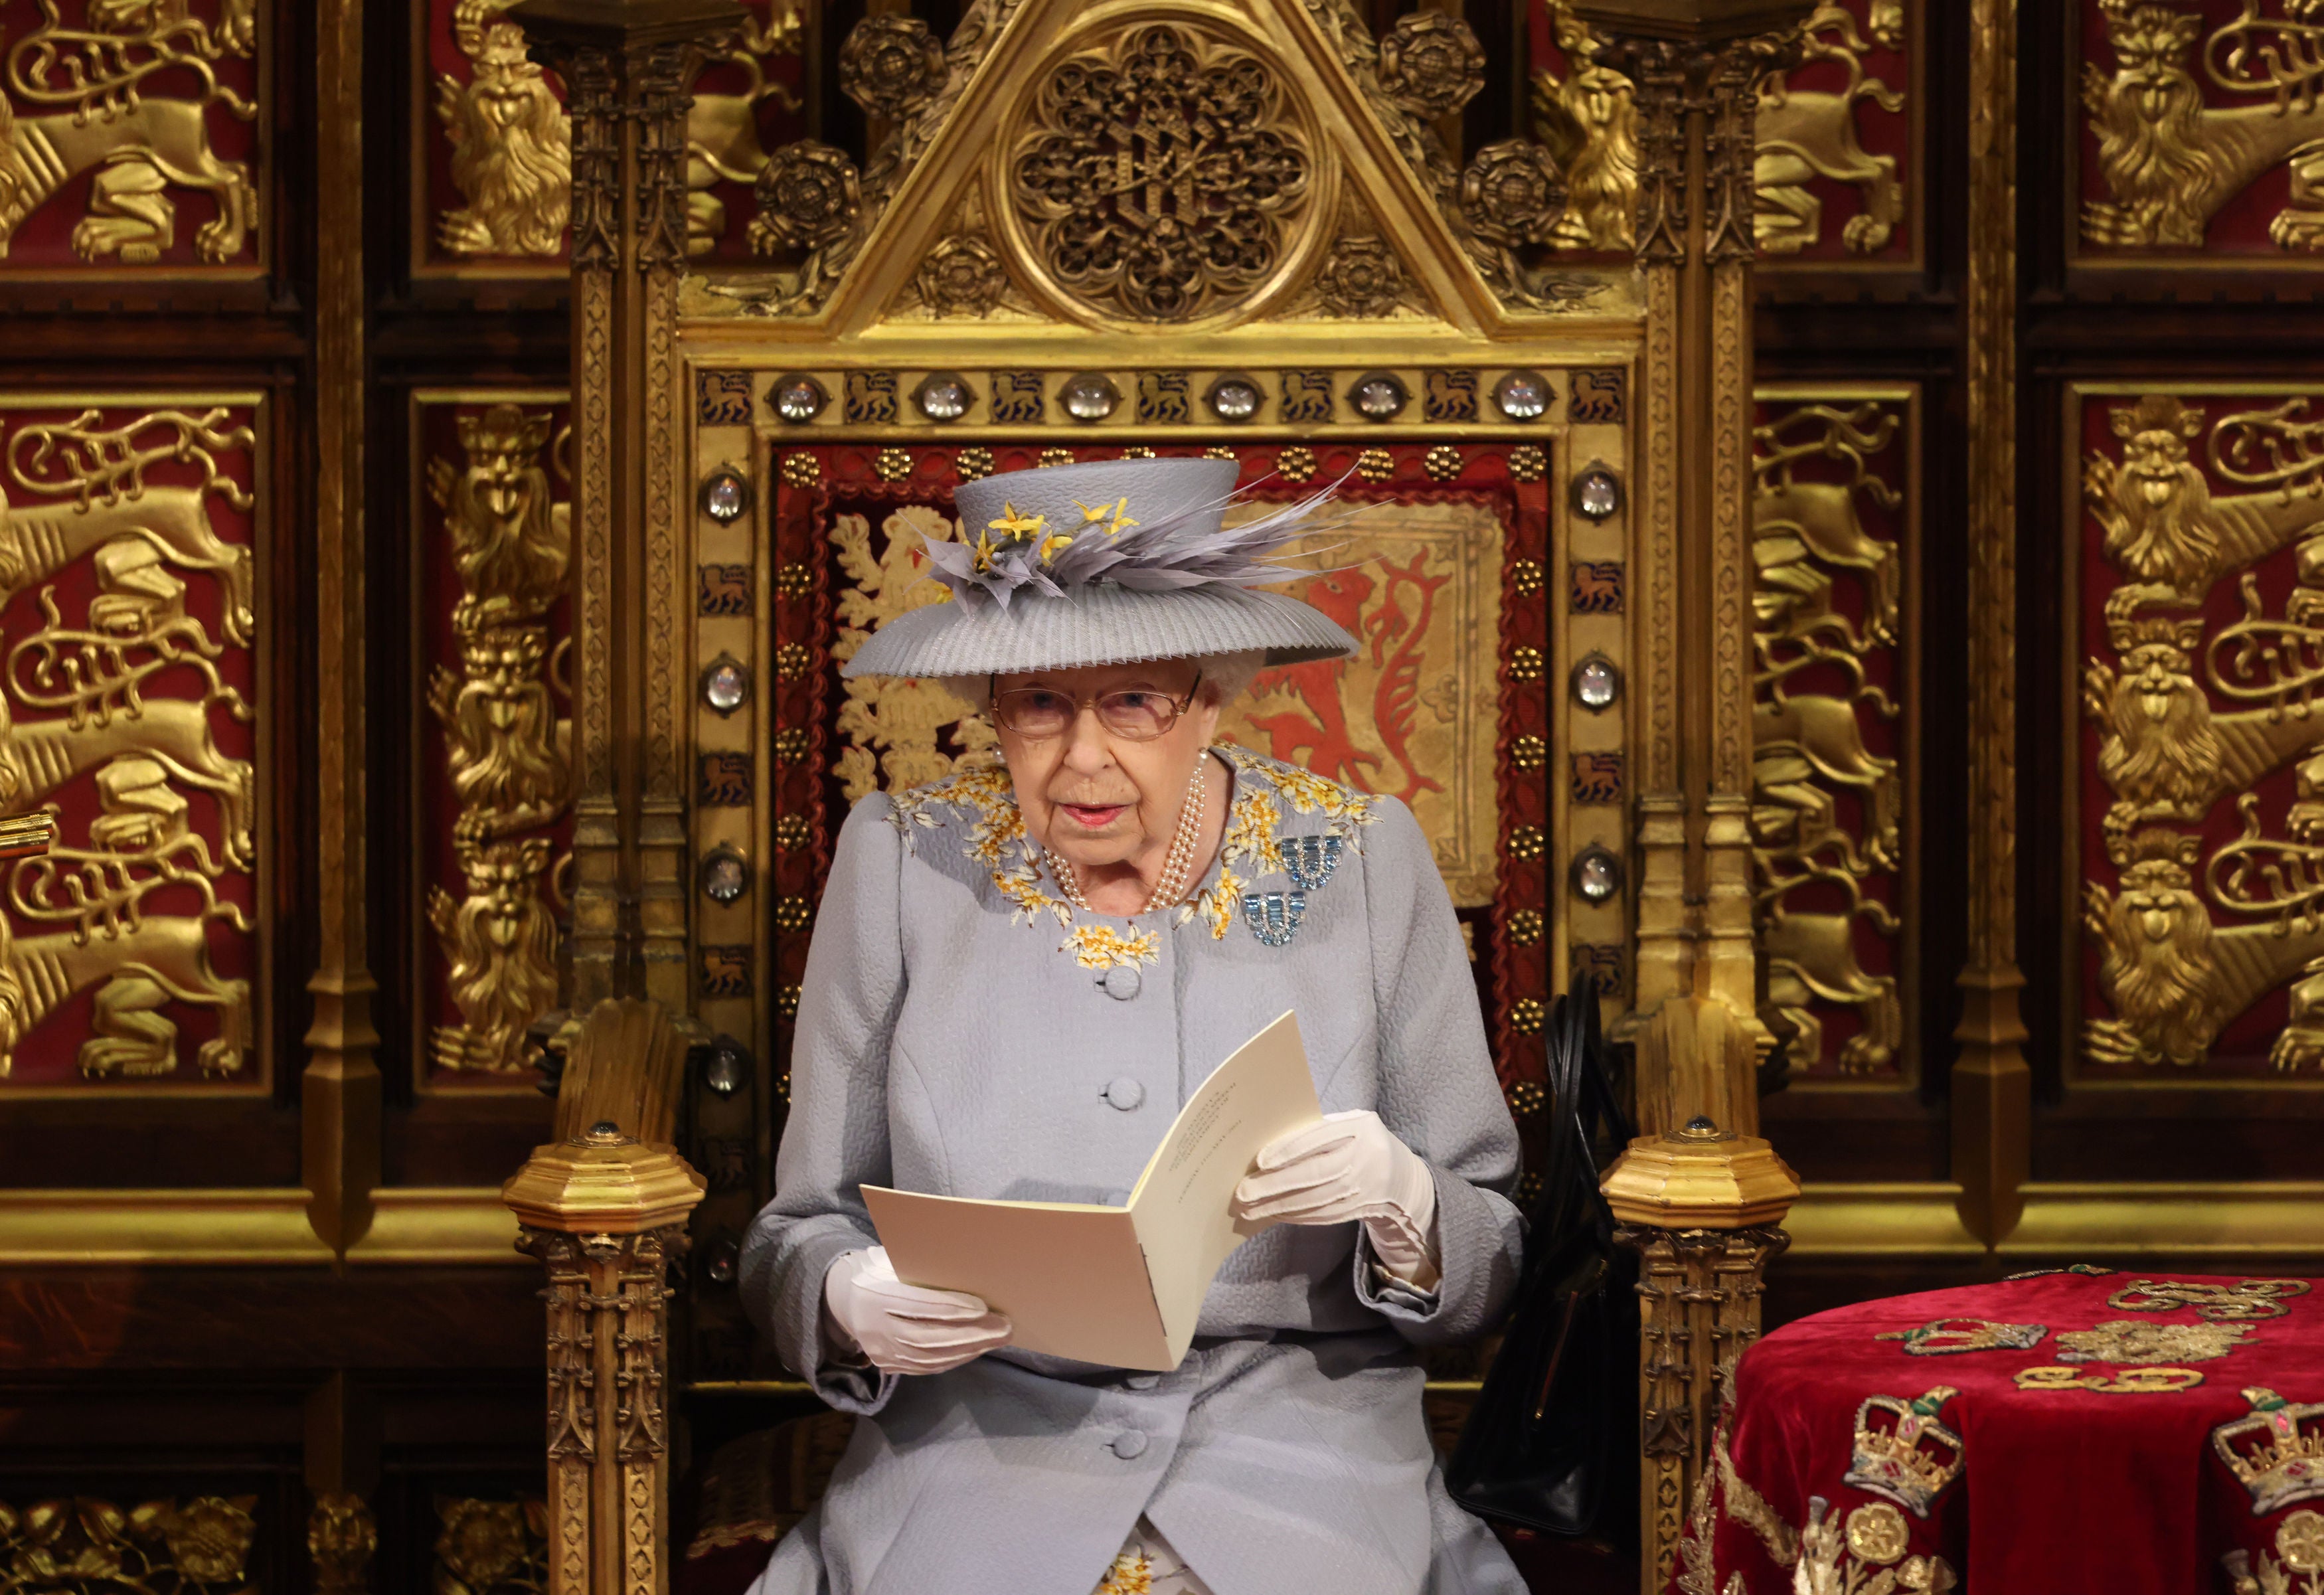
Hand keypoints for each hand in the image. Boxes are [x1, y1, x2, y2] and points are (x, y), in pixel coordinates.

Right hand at [822, 1246, 1012, 1375]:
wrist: (844, 1297)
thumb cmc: (881, 1269)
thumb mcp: (892, 1259)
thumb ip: (918, 1265)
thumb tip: (966, 1266)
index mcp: (874, 1293)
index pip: (918, 1304)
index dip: (952, 1307)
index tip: (984, 1307)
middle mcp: (874, 1326)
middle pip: (928, 1336)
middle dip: (971, 1334)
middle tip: (1004, 1327)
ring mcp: (880, 1349)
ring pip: (929, 1356)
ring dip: (968, 1349)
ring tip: (997, 1338)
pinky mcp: (886, 1364)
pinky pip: (924, 1367)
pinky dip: (953, 1359)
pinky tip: (975, 1349)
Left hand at [1232, 1110, 1439, 1288]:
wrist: (1399, 1175)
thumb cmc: (1360, 1141)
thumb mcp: (1349, 1125)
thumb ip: (1318, 1130)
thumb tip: (1270, 1143)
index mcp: (1360, 1128)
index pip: (1320, 1138)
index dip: (1290, 1150)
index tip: (1260, 1161)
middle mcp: (1365, 1158)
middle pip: (1315, 1173)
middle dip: (1276, 1185)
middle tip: (1244, 1191)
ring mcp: (1363, 1187)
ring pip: (1315, 1200)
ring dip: (1279, 1206)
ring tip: (1250, 1209)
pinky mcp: (1357, 1209)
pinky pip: (1321, 1215)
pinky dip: (1295, 1216)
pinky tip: (1274, 1214)